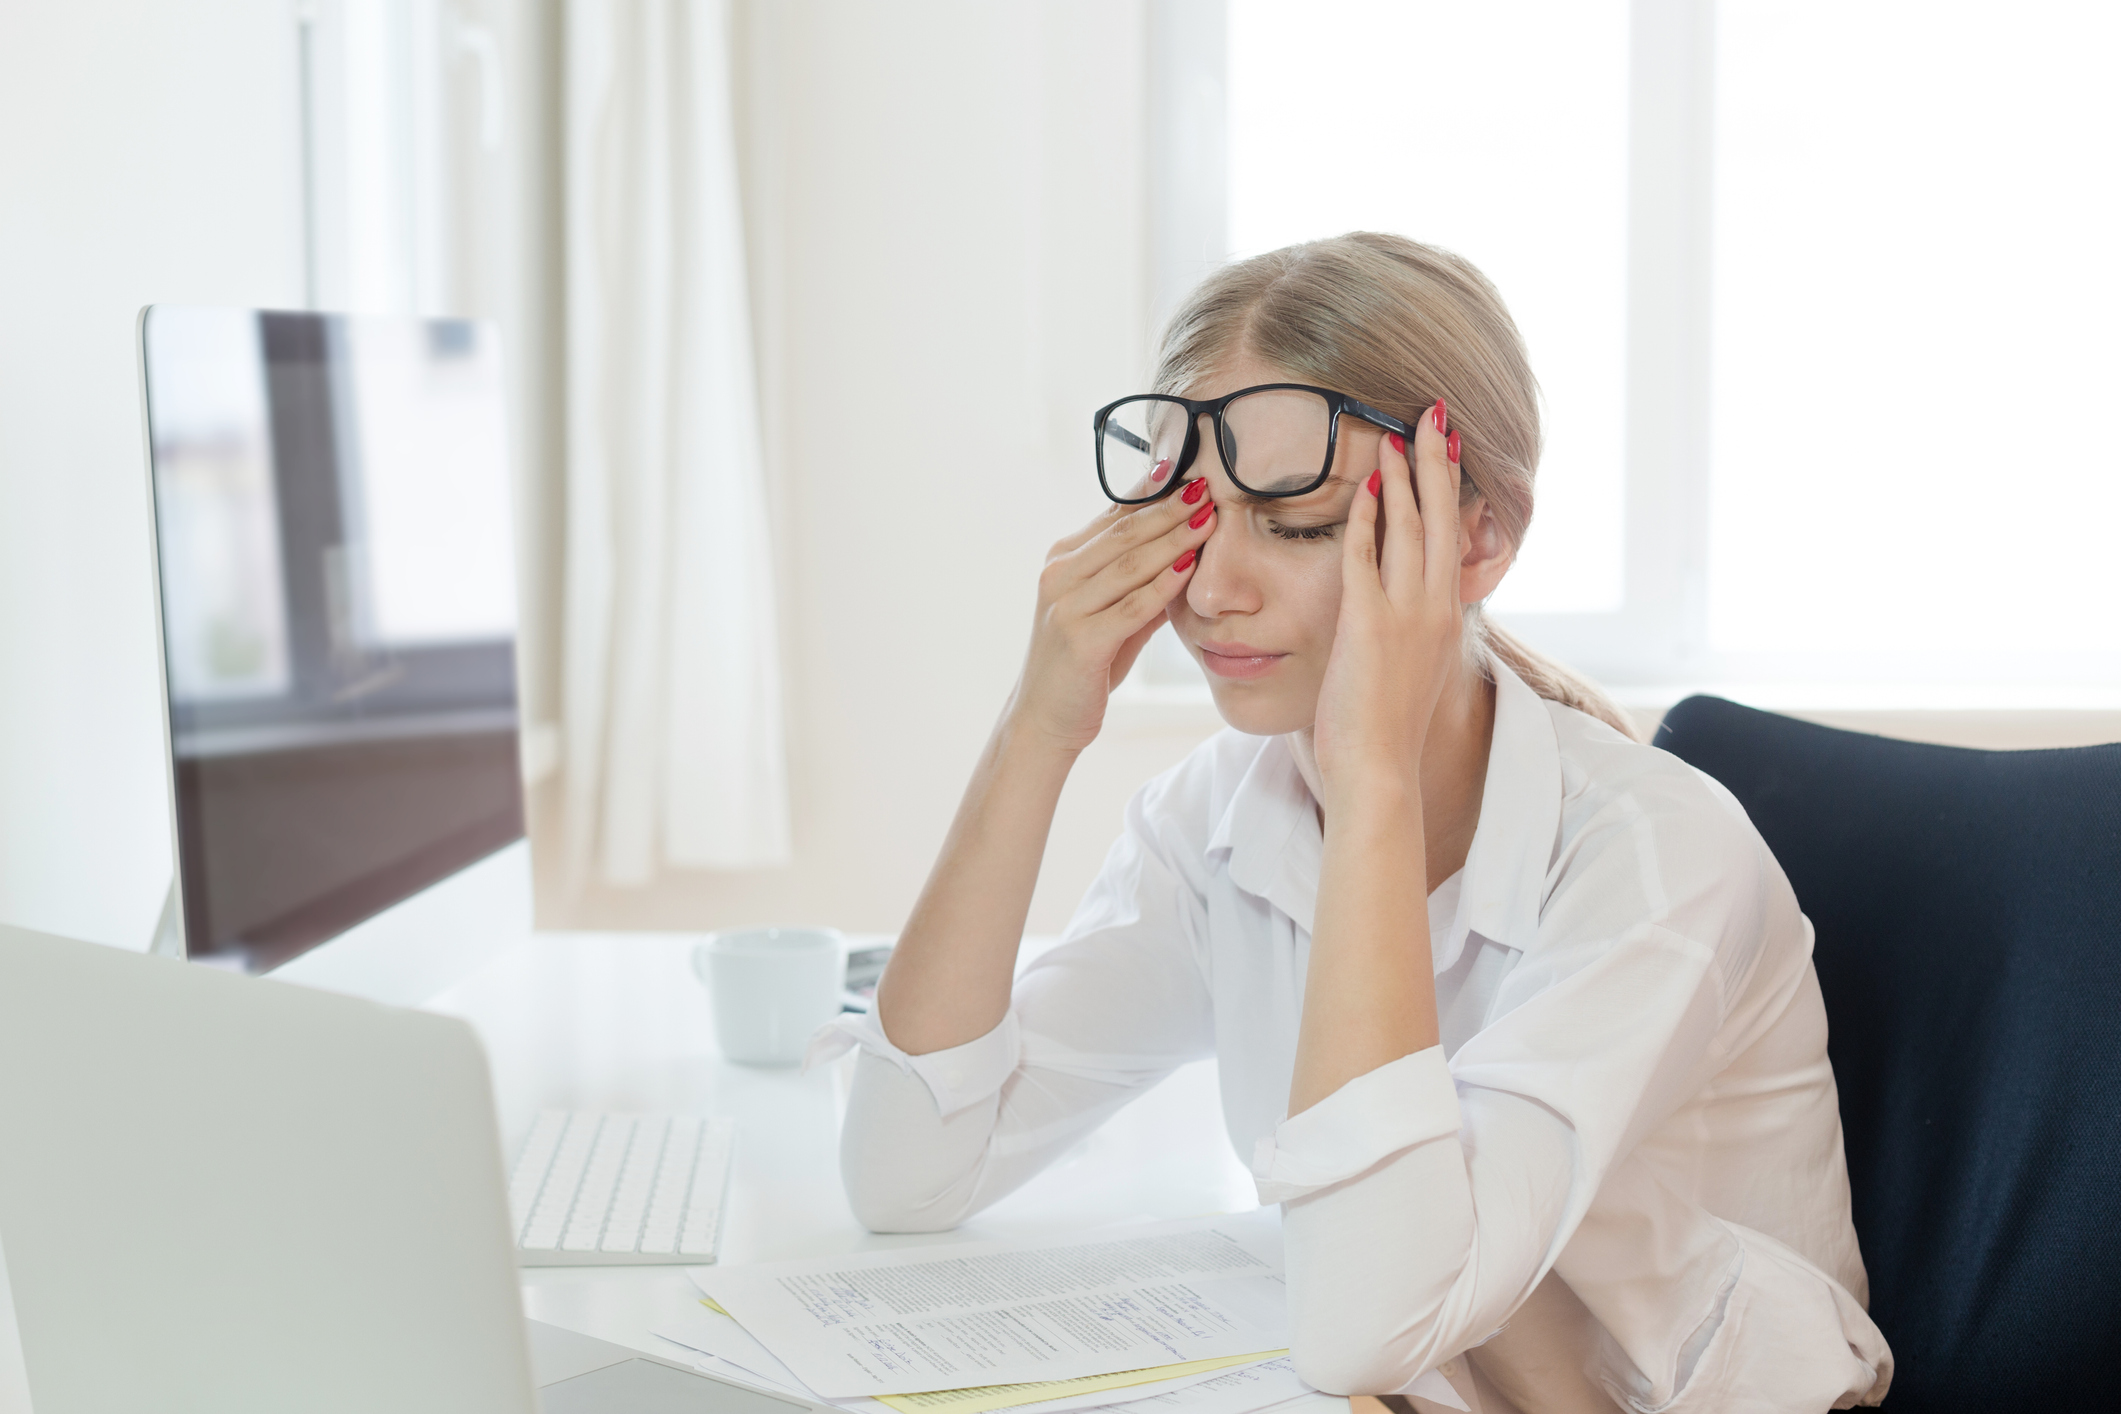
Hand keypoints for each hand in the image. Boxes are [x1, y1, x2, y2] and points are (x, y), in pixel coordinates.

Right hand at [1009, 475, 1217, 752]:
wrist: (1045, 720)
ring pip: (1130, 563)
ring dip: (1174, 538)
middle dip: (1169, 508)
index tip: (1189, 473)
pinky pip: (1132, 605)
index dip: (1152, 494)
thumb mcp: (1111, 617)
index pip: (1114, 518)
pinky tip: (1191, 568)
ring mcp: (1066, 607)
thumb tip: (1187, 553)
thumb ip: (1141, 586)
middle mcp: (1058, 576)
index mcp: (1062, 562)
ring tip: (1207, 519)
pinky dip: (1164, 585)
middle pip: (1124, 533)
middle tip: (1206, 487)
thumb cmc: (1082, 668)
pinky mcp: (1080, 639)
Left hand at [1311, 403, 1463, 809]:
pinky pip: (1366, 558)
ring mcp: (1406, 615)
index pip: (1451, 536)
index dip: (1450, 488)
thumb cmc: (1386, 727)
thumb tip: (1402, 605)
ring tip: (1398, 433)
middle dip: (1436, 462)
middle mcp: (1434, 608)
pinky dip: (1365, 519)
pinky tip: (1360, 488)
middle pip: (1440, 518)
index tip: (1447, 446)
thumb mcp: (1410, 668)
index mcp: (1445, 616)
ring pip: (1410, 529)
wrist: (1381, 767)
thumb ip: (1410, 629)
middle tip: (1434, 414)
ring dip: (1404, 477)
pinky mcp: (1370, 625)